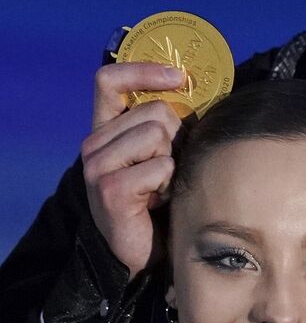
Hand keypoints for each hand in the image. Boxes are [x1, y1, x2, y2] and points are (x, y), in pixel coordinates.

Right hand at [81, 62, 184, 277]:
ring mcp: (97, 166)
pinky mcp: (109, 190)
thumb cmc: (159, 198)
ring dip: (172, 162)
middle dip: (176, 136)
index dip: (143, 70)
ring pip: (158, 134)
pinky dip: (169, 184)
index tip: (179, 77)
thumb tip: (196, 87)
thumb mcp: (161, 152)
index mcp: (104, 129)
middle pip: (155, 110)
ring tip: (161, 186)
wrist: (143, 251)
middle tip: (168, 168)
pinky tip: (157, 201)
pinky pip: (161, 167)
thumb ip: (168, 122)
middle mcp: (93, 144)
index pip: (109, 79)